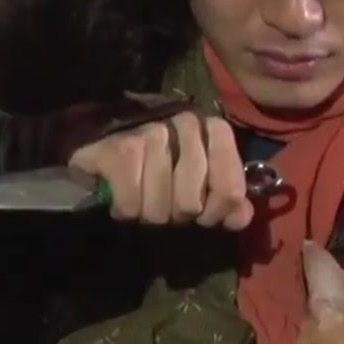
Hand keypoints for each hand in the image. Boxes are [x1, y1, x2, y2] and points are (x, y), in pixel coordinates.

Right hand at [68, 112, 254, 229]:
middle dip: (176, 215)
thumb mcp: (200, 178)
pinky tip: (123, 197)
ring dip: (148, 213)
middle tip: (165, 202)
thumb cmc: (160, 162)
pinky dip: (125, 210)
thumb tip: (240, 218)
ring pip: (160, 208)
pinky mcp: (120, 149)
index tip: (203, 216)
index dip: (216, 213)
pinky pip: (131, 204)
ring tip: (142, 198)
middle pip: (191, 204)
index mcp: (214, 130)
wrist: (103, 140)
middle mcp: (186, 125)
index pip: (230, 189)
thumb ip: (226, 196)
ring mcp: (152, 134)